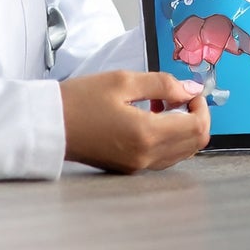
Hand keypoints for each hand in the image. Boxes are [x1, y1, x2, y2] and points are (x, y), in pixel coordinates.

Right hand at [60, 71, 210, 173]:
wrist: (47, 125)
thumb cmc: (79, 100)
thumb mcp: (122, 81)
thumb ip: (163, 83)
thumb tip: (191, 88)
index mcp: (146, 135)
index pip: (197, 127)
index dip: (201, 106)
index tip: (189, 91)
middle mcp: (145, 156)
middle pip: (194, 143)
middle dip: (195, 117)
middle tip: (178, 95)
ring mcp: (137, 166)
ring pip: (182, 152)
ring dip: (182, 127)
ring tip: (161, 103)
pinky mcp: (128, 168)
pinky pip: (163, 156)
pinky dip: (168, 137)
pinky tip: (150, 118)